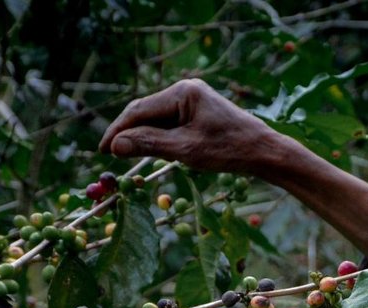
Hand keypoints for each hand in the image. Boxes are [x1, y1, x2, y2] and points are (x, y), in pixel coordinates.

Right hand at [100, 79, 285, 175]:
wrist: (265, 151)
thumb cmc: (229, 151)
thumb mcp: (186, 150)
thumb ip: (150, 145)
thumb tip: (116, 145)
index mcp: (182, 92)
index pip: (139, 110)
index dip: (118, 131)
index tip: (102, 150)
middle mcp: (186, 90)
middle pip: (146, 112)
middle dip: (128, 133)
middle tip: (110, 156)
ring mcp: (193, 100)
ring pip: (157, 119)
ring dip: (144, 137)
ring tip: (128, 157)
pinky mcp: (199, 112)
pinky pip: (171, 123)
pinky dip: (160, 138)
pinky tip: (155, 153)